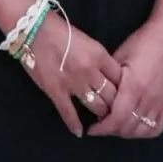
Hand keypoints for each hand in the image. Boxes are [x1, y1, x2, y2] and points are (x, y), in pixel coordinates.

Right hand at [17, 12, 122, 137]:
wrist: (36, 29)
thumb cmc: (63, 32)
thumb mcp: (89, 42)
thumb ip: (100, 60)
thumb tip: (110, 77)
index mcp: (100, 55)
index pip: (121, 78)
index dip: (125, 89)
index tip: (126, 97)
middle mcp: (90, 71)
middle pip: (112, 95)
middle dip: (116, 105)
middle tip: (117, 112)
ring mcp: (73, 83)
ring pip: (95, 106)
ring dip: (100, 114)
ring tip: (101, 120)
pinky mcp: (56, 91)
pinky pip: (69, 113)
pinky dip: (75, 125)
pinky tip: (79, 132)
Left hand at [87, 14, 162, 139]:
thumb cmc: (143, 42)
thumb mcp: (120, 56)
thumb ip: (110, 80)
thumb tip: (98, 98)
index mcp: (134, 86)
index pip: (115, 119)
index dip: (101, 128)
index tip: (91, 129)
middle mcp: (149, 98)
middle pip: (127, 128)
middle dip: (111, 130)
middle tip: (102, 123)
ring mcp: (161, 102)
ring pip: (141, 131)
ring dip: (126, 132)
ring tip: (117, 124)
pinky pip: (157, 127)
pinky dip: (145, 131)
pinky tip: (136, 125)